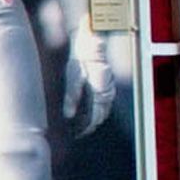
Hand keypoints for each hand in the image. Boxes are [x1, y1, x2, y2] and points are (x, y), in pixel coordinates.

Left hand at [62, 22, 115, 136]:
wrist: (91, 45)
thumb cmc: (81, 60)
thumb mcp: (73, 79)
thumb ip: (71, 98)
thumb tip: (69, 115)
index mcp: (100, 93)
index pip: (95, 118)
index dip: (86, 128)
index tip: (77, 134)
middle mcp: (108, 93)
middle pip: (101, 116)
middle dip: (89, 125)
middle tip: (76, 131)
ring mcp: (110, 89)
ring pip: (104, 110)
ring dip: (93, 118)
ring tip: (79, 123)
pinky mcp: (107, 84)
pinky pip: (104, 102)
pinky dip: (96, 109)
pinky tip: (86, 109)